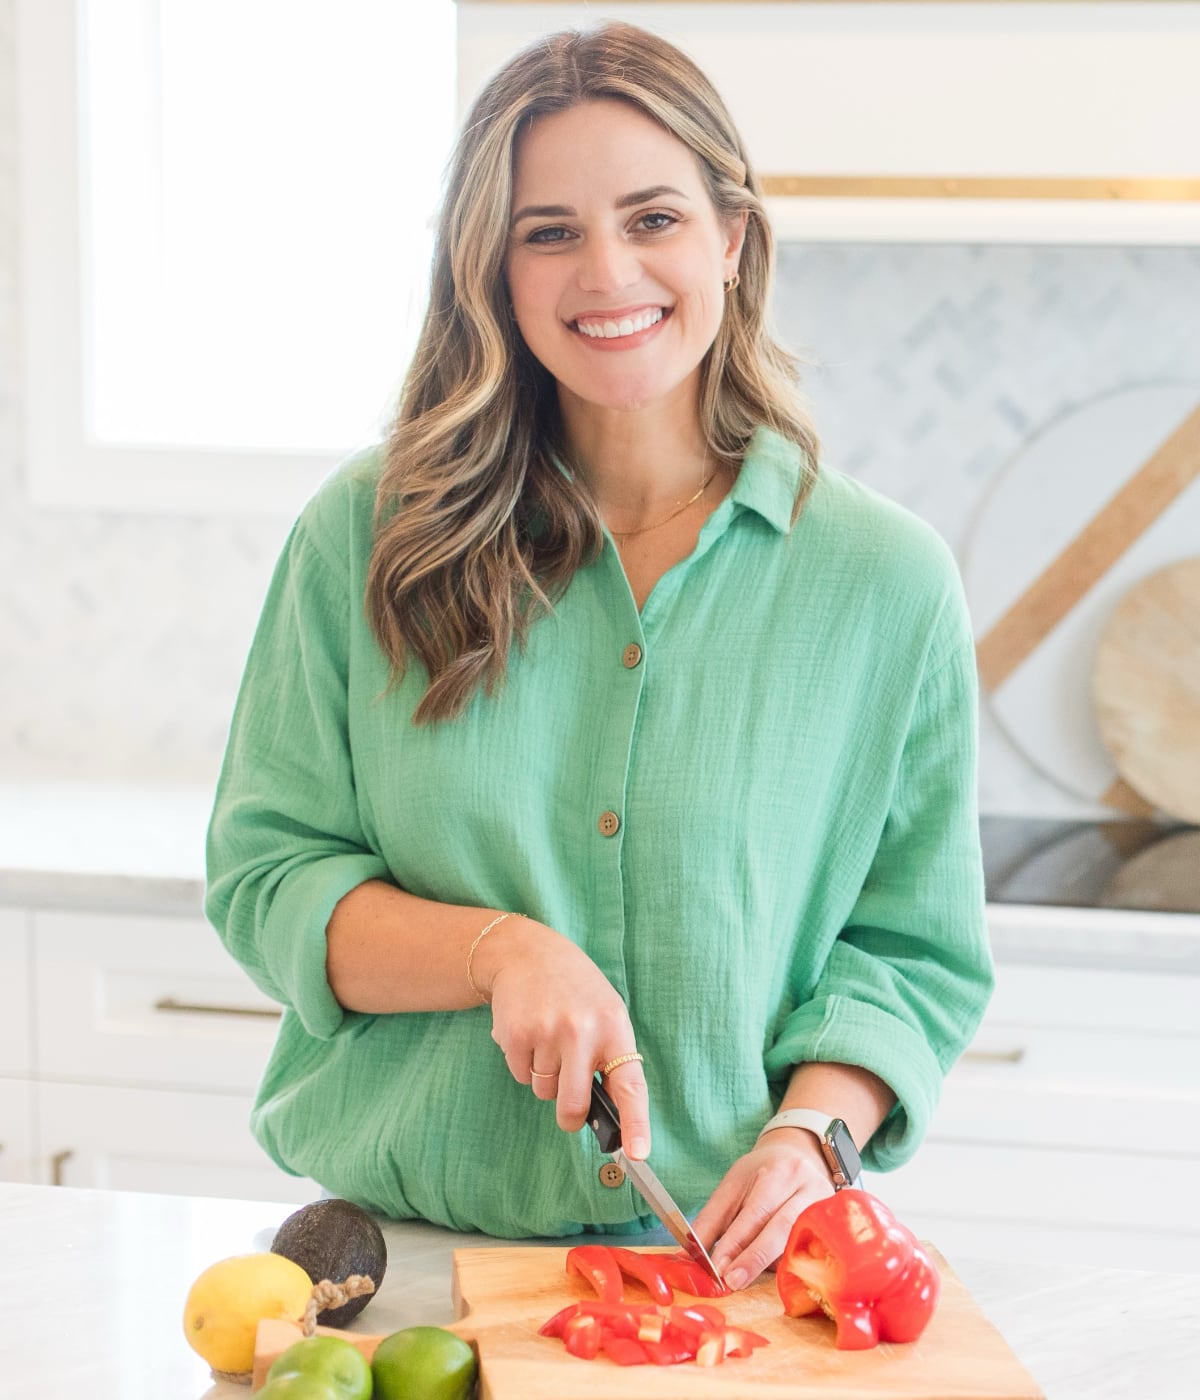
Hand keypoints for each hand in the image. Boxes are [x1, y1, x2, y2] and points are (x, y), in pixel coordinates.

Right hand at [478, 917, 651, 1159]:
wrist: (527, 953)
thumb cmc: (575, 990)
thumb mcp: (606, 1012)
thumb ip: (610, 1058)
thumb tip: (612, 1117)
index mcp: (614, 1027)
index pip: (630, 1085)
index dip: (636, 1123)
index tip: (638, 1152)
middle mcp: (581, 1030)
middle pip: (573, 1105)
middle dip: (570, 1117)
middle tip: (570, 1109)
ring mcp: (546, 1032)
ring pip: (544, 1092)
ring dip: (545, 1078)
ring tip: (548, 1040)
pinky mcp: (515, 1034)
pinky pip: (520, 1076)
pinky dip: (523, 1064)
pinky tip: (529, 1034)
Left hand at [692, 1129, 835, 1290]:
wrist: (801, 1155)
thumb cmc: (762, 1175)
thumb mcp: (734, 1185)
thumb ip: (713, 1219)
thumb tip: (689, 1254)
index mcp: (777, 1171)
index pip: (754, 1210)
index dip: (734, 1240)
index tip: (716, 1266)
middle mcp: (805, 1185)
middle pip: (780, 1225)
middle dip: (753, 1256)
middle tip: (731, 1279)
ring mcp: (825, 1204)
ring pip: (797, 1238)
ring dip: (771, 1264)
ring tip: (748, 1281)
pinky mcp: (833, 1223)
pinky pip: (814, 1248)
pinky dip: (794, 1264)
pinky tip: (780, 1278)